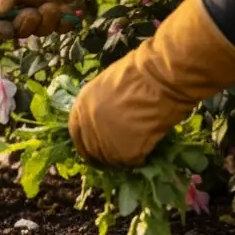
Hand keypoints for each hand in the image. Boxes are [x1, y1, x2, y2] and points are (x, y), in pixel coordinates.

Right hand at [0, 0, 142, 39]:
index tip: (9, 29)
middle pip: (16, 27)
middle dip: (25, 24)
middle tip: (34, 14)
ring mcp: (38, 2)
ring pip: (38, 29)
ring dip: (46, 22)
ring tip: (54, 6)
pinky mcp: (58, 4)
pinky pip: (59, 25)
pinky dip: (64, 24)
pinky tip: (68, 11)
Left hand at [69, 0, 234, 165]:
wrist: (159, 78)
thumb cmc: (140, 73)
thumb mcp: (107, 86)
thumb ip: (102, 104)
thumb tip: (109, 116)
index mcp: (81, 106)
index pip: (75, 132)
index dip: (86, 142)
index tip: (94, 148)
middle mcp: (88, 126)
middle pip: (90, 151)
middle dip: (101, 156)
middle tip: (116, 158)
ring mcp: (105, 141)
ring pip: (111, 160)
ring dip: (122, 159)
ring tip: (137, 152)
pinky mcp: (125, 153)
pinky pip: (133, 161)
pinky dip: (142, 157)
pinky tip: (150, 147)